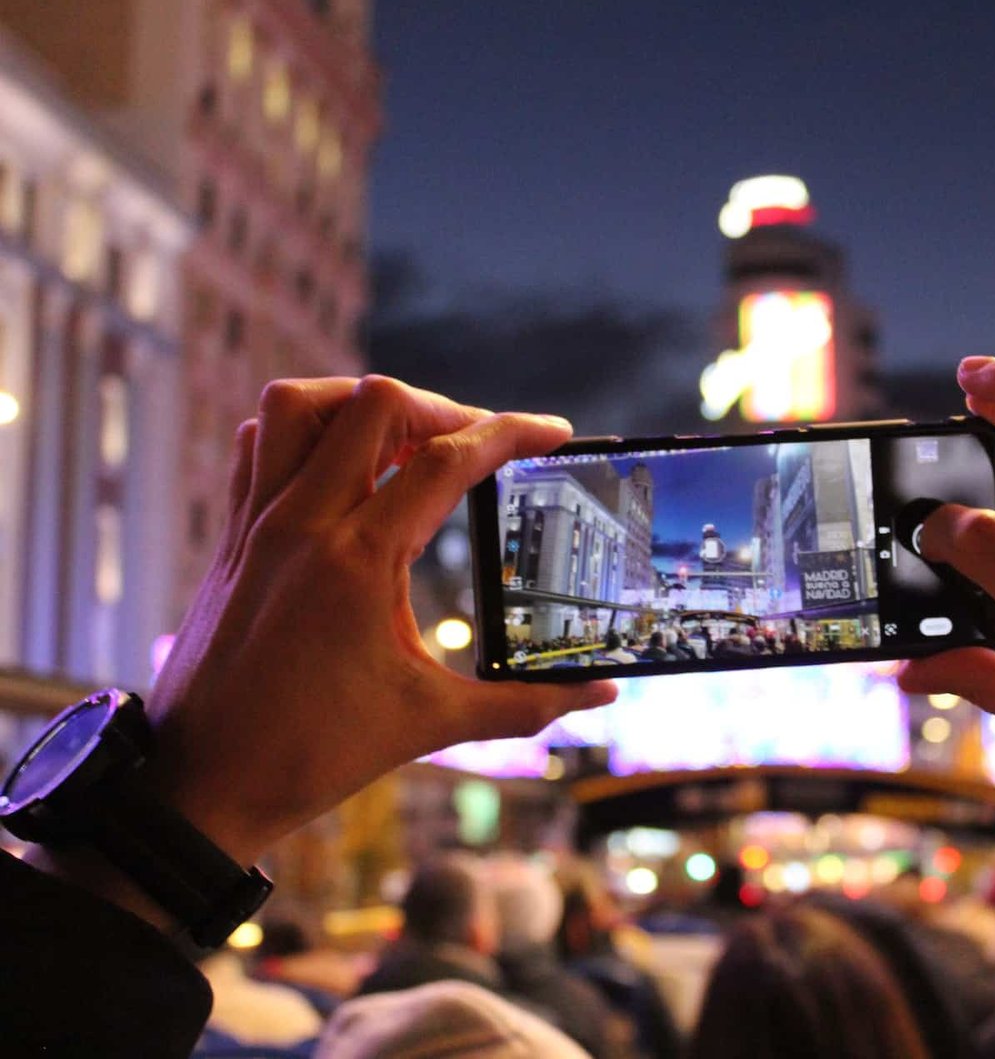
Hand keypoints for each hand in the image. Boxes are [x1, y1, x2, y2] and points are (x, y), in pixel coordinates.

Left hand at [137, 376, 614, 864]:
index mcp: (359, 560)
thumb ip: (525, 706)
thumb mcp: (431, 725)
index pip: (446, 461)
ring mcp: (258, 523)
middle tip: (476, 445)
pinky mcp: (231, 537)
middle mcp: (303, 524)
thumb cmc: (311, 754)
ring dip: (362, 405)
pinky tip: (341, 467)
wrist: (201, 785)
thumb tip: (600, 699)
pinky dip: (305, 433)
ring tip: (405, 441)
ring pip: (302, 404)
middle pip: (376, 404)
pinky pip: (260, 445)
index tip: (552, 431)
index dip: (511, 432)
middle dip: (442, 409)